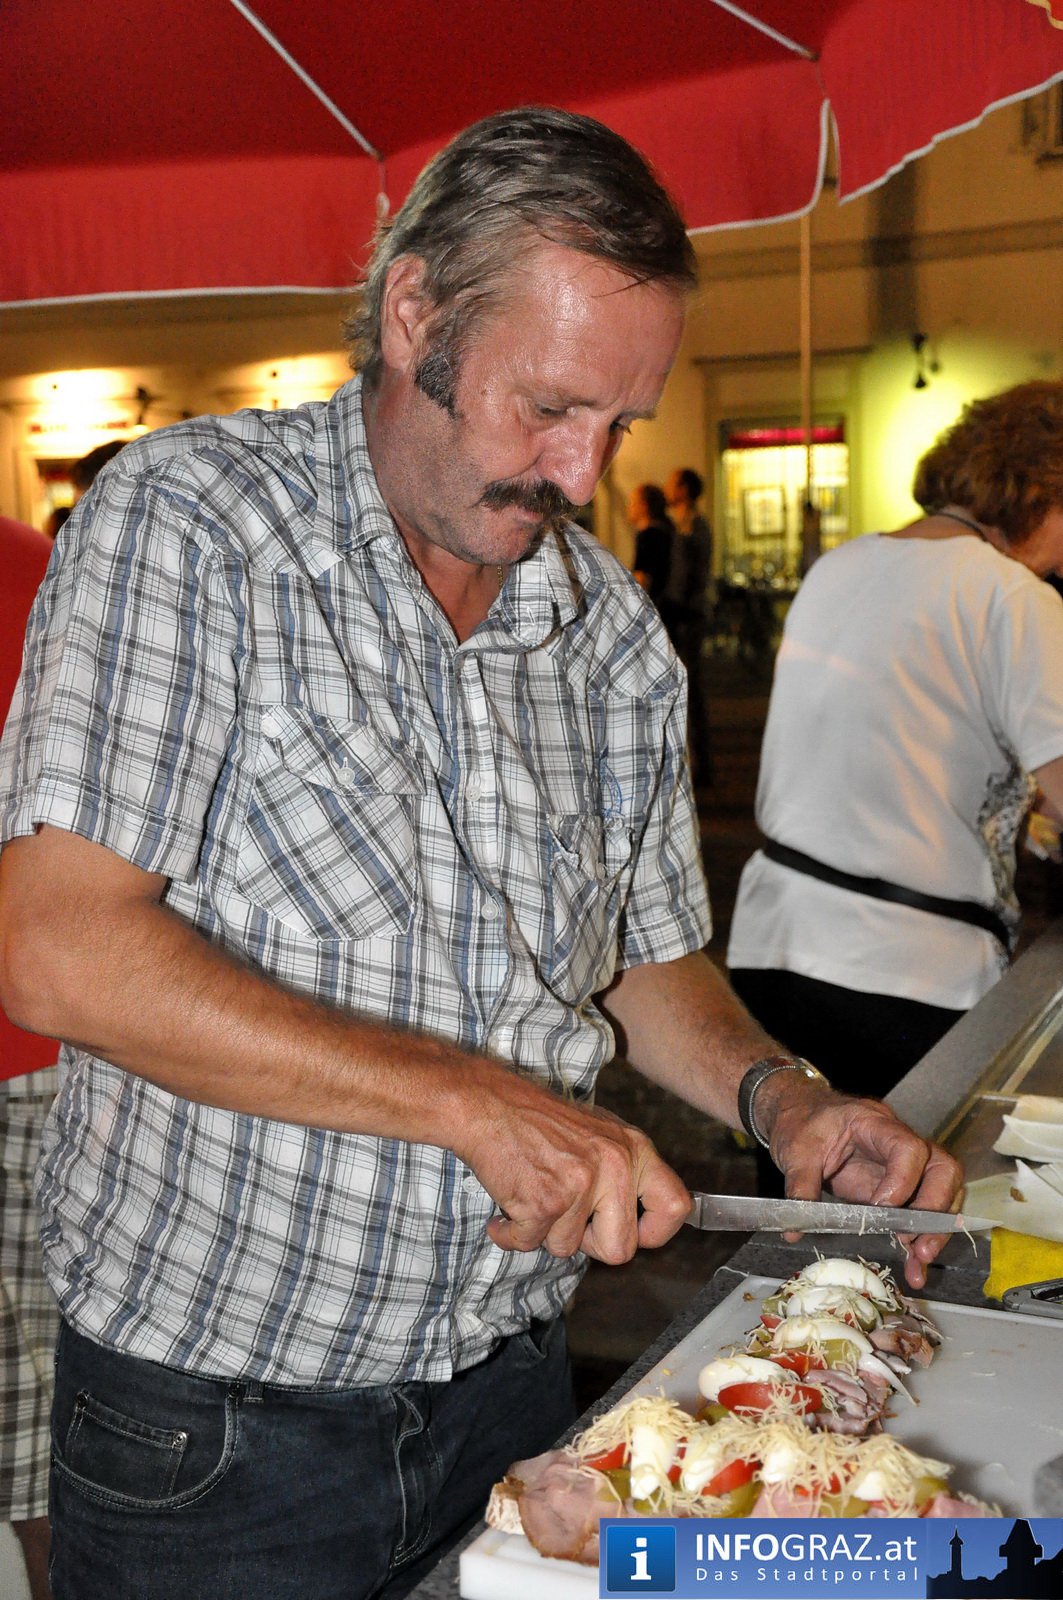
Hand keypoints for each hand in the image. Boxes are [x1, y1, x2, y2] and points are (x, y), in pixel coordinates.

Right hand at [455, 1070, 690, 1263]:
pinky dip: (511, 1233)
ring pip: (568, 1249)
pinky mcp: (545, 1202)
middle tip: (567, 1221)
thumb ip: (624, 1172)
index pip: (675, 1206)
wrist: (488, 1104)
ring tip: (531, 1195)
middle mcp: (615, 1166)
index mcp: (634, 1149)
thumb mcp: (599, 1135)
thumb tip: (641, 1220)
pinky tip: (507, 1207)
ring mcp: (581, 1185)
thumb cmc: (538, 1119)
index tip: (634, 1235)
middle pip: (620, 1249)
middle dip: (589, 1245)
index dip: (655, 1233)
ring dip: (543, 1232)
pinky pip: (529, 1244)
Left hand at [767, 1080, 963, 1289]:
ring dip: (937, 1229)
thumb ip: (800, 1186)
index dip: (903, 1181)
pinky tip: (914, 1266)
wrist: (801, 1113)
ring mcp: (906, 1165)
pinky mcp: (901, 1186)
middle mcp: (900, 1142)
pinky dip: (922, 1238)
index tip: (882, 1210)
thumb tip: (795, 1228)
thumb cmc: (803, 1123)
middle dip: (936, 1209)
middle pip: (942, 1168)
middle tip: (916, 1243)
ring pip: (944, 1191)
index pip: (908, 1148)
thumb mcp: (796, 1151)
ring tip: (919, 1260)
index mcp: (875, 1123)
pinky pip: (924, 1209)